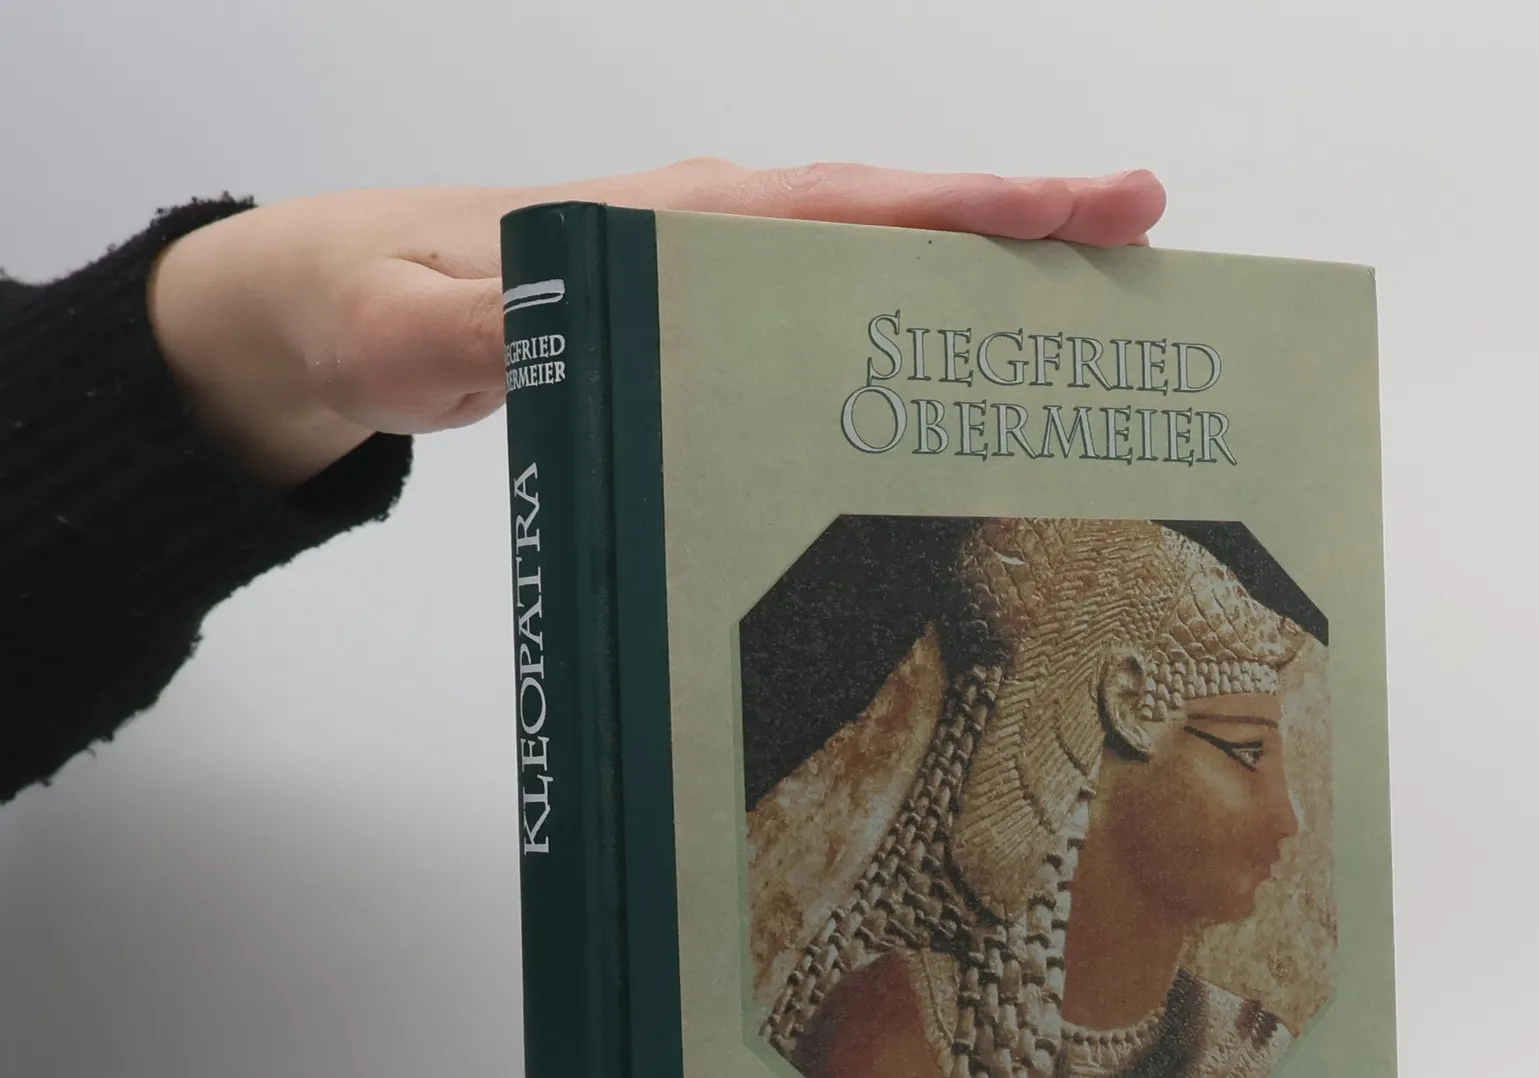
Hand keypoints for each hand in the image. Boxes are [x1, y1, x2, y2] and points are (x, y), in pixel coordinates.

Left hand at [147, 161, 1166, 489]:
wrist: (338, 301)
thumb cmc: (377, 304)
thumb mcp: (409, 328)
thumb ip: (483, 326)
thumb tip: (557, 323)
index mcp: (672, 221)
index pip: (842, 206)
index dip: (962, 207)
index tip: (1071, 209)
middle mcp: (712, 226)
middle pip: (895, 213)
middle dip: (1022, 219)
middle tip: (1145, 229)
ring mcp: (717, 264)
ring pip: (877, 252)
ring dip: (987, 268)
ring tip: (1105, 294)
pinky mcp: (708, 311)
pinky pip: (835, 301)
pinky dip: (917, 311)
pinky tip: (970, 357)